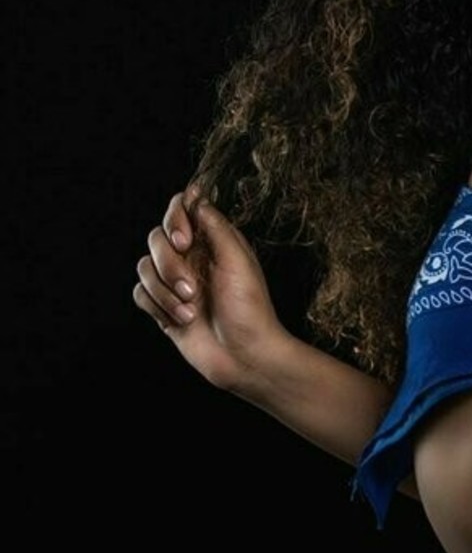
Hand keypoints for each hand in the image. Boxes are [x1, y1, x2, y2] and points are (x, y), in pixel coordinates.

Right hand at [133, 187, 286, 393]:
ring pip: (144, 267)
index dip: (175, 219)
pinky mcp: (163, 307)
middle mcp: (191, 258)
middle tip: (192, 288)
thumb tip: (196, 196)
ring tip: (191, 309)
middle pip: (156, 239)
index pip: (180, 209)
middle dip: (169, 264)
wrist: (245, 356)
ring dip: (164, 291)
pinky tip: (182, 320)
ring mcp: (175, 283)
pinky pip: (140, 293)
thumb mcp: (238, 261)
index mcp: (211, 241)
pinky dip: (157, 306)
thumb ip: (215, 226)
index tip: (185, 240)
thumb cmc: (250, 309)